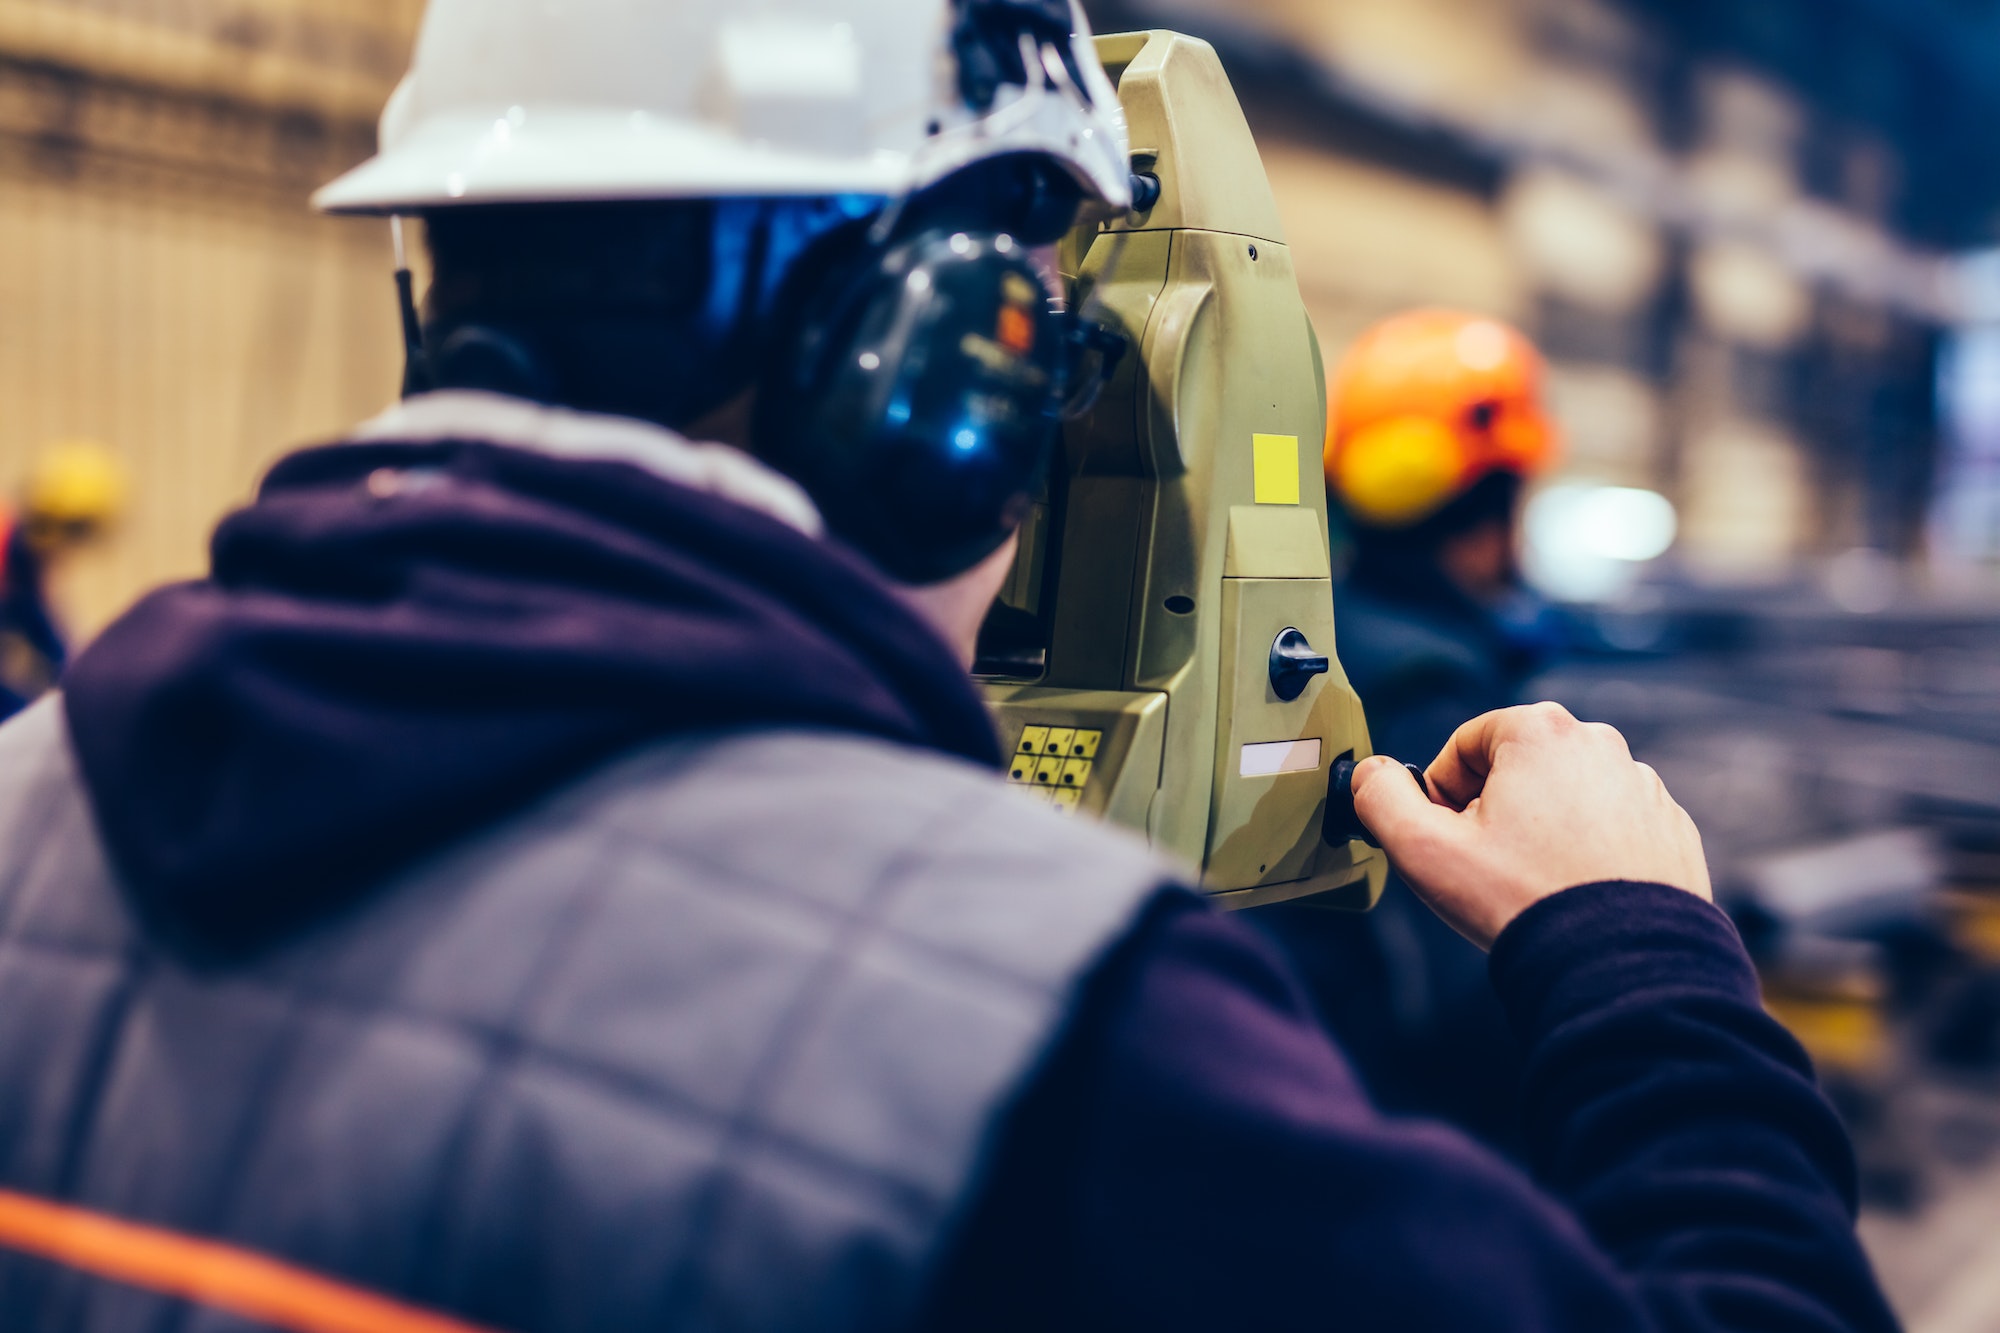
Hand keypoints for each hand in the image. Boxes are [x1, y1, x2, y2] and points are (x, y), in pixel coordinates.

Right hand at [1352, 703, 1712, 950]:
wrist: (1620, 965)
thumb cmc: (1520, 900)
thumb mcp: (1422, 848)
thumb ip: (1380, 797)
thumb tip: (1371, 773)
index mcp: (1540, 730)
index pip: (1465, 745)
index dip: (1442, 792)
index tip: (1447, 837)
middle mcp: (1600, 744)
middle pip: (1517, 767)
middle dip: (1493, 810)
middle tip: (1485, 866)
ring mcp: (1642, 786)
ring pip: (1565, 797)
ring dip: (1541, 831)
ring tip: (1531, 886)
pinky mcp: (1668, 829)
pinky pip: (1611, 828)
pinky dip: (1587, 853)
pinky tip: (1572, 895)